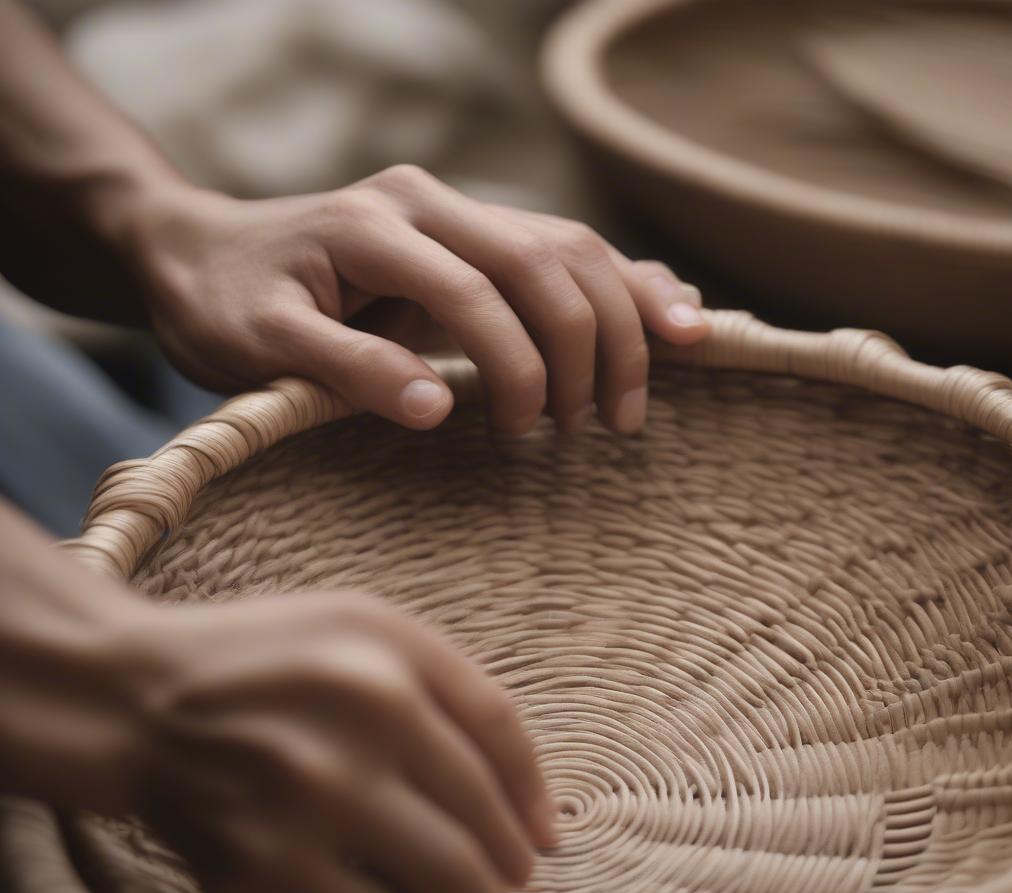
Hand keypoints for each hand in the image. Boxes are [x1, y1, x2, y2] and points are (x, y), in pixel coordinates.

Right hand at [124, 590, 563, 892]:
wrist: (139, 696)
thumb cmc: (277, 655)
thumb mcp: (375, 627)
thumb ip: (465, 696)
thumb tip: (539, 817)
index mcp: (385, 676)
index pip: (499, 754)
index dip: (536, 808)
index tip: (550, 851)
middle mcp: (342, 755)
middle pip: (470, 857)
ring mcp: (291, 829)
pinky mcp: (247, 886)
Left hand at [125, 165, 707, 434]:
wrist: (199, 255)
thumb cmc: (223, 305)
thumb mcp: (260, 345)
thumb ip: (347, 369)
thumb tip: (441, 409)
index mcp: (375, 223)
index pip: (476, 291)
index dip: (518, 365)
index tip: (531, 434)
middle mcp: (427, 200)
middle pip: (546, 260)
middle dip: (591, 348)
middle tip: (606, 427)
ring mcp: (457, 209)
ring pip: (573, 247)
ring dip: (625, 318)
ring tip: (653, 388)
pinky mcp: (474, 232)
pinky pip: (567, 248)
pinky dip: (623, 285)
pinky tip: (672, 313)